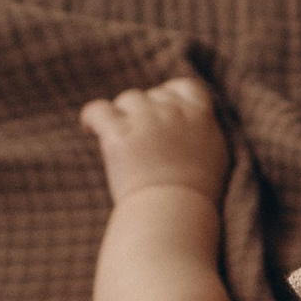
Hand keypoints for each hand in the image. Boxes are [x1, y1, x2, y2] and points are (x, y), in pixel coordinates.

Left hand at [80, 71, 227, 205]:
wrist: (175, 214)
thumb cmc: (194, 197)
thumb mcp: (213, 157)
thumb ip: (202, 133)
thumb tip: (190, 126)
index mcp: (200, 116)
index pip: (185, 87)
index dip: (169, 94)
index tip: (160, 109)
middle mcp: (173, 111)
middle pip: (151, 95)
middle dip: (144, 112)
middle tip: (138, 138)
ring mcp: (146, 119)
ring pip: (127, 99)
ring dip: (122, 115)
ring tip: (119, 140)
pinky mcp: (120, 133)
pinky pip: (97, 110)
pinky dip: (91, 117)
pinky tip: (88, 129)